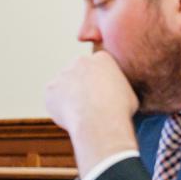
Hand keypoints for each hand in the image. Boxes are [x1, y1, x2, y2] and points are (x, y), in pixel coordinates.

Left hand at [44, 51, 138, 175]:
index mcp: (102, 59)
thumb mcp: (130, 94)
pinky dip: (59, 107)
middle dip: (82, 84)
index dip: (100, 80)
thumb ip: (119, 88)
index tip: (102, 93)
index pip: (98, 65)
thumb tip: (118, 94)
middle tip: (89, 104)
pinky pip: (53, 98)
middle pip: (79, 71)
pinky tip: (70, 116)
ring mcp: (63, 74)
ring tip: (82, 114)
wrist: (99, 121)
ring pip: (65, 85)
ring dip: (70, 96)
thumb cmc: (119, 110)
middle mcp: (80, 61)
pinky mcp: (50, 88)